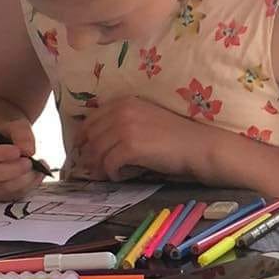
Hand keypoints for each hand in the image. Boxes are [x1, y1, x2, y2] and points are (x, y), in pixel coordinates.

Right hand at [0, 114, 43, 200]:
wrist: (0, 143)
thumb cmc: (4, 132)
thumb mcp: (13, 124)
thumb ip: (21, 133)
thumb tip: (29, 150)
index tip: (17, 151)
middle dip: (12, 170)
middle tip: (29, 162)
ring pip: (4, 188)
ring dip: (24, 179)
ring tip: (38, 165)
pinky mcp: (2, 193)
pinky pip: (15, 195)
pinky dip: (30, 185)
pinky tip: (39, 172)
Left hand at [76, 98, 213, 182]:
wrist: (196, 146)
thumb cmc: (172, 136)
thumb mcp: (143, 120)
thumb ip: (120, 124)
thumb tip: (93, 144)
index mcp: (123, 102)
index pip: (90, 120)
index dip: (82, 138)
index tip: (81, 150)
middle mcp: (122, 111)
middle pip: (90, 138)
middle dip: (90, 156)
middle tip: (94, 169)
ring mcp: (125, 128)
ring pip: (97, 153)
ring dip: (100, 167)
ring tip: (109, 174)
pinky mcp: (130, 146)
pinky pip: (109, 164)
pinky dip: (113, 174)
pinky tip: (123, 176)